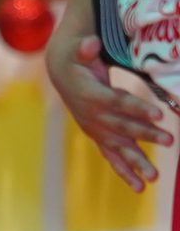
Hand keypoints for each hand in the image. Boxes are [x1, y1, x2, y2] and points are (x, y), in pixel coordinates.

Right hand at [48, 36, 172, 192]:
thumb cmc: (76, 60)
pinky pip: (112, 156)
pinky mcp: (99, 136)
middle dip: (146, 134)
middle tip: (170, 140)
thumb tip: (90, 43)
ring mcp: (95, 129)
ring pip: (118, 147)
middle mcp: (92, 116)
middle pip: (122, 127)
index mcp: (90, 94)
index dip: (138, 108)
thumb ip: (84, 48)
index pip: (118, 102)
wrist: (61, 74)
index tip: (160, 114)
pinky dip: (125, 172)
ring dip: (136, 162)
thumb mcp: (78, 50)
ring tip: (154, 178)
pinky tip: (140, 187)